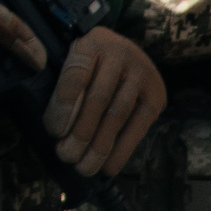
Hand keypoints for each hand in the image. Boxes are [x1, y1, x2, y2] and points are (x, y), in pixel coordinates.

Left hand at [41, 28, 166, 175]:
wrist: (126, 53)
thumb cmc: (92, 64)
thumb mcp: (74, 63)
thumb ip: (65, 88)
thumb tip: (57, 130)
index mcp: (92, 42)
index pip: (76, 75)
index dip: (64, 105)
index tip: (54, 131)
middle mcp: (120, 53)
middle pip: (98, 98)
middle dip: (80, 132)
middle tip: (66, 156)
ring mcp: (142, 73)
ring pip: (117, 115)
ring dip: (99, 146)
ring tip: (84, 167)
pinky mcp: (156, 95)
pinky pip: (138, 126)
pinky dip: (122, 150)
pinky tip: (109, 167)